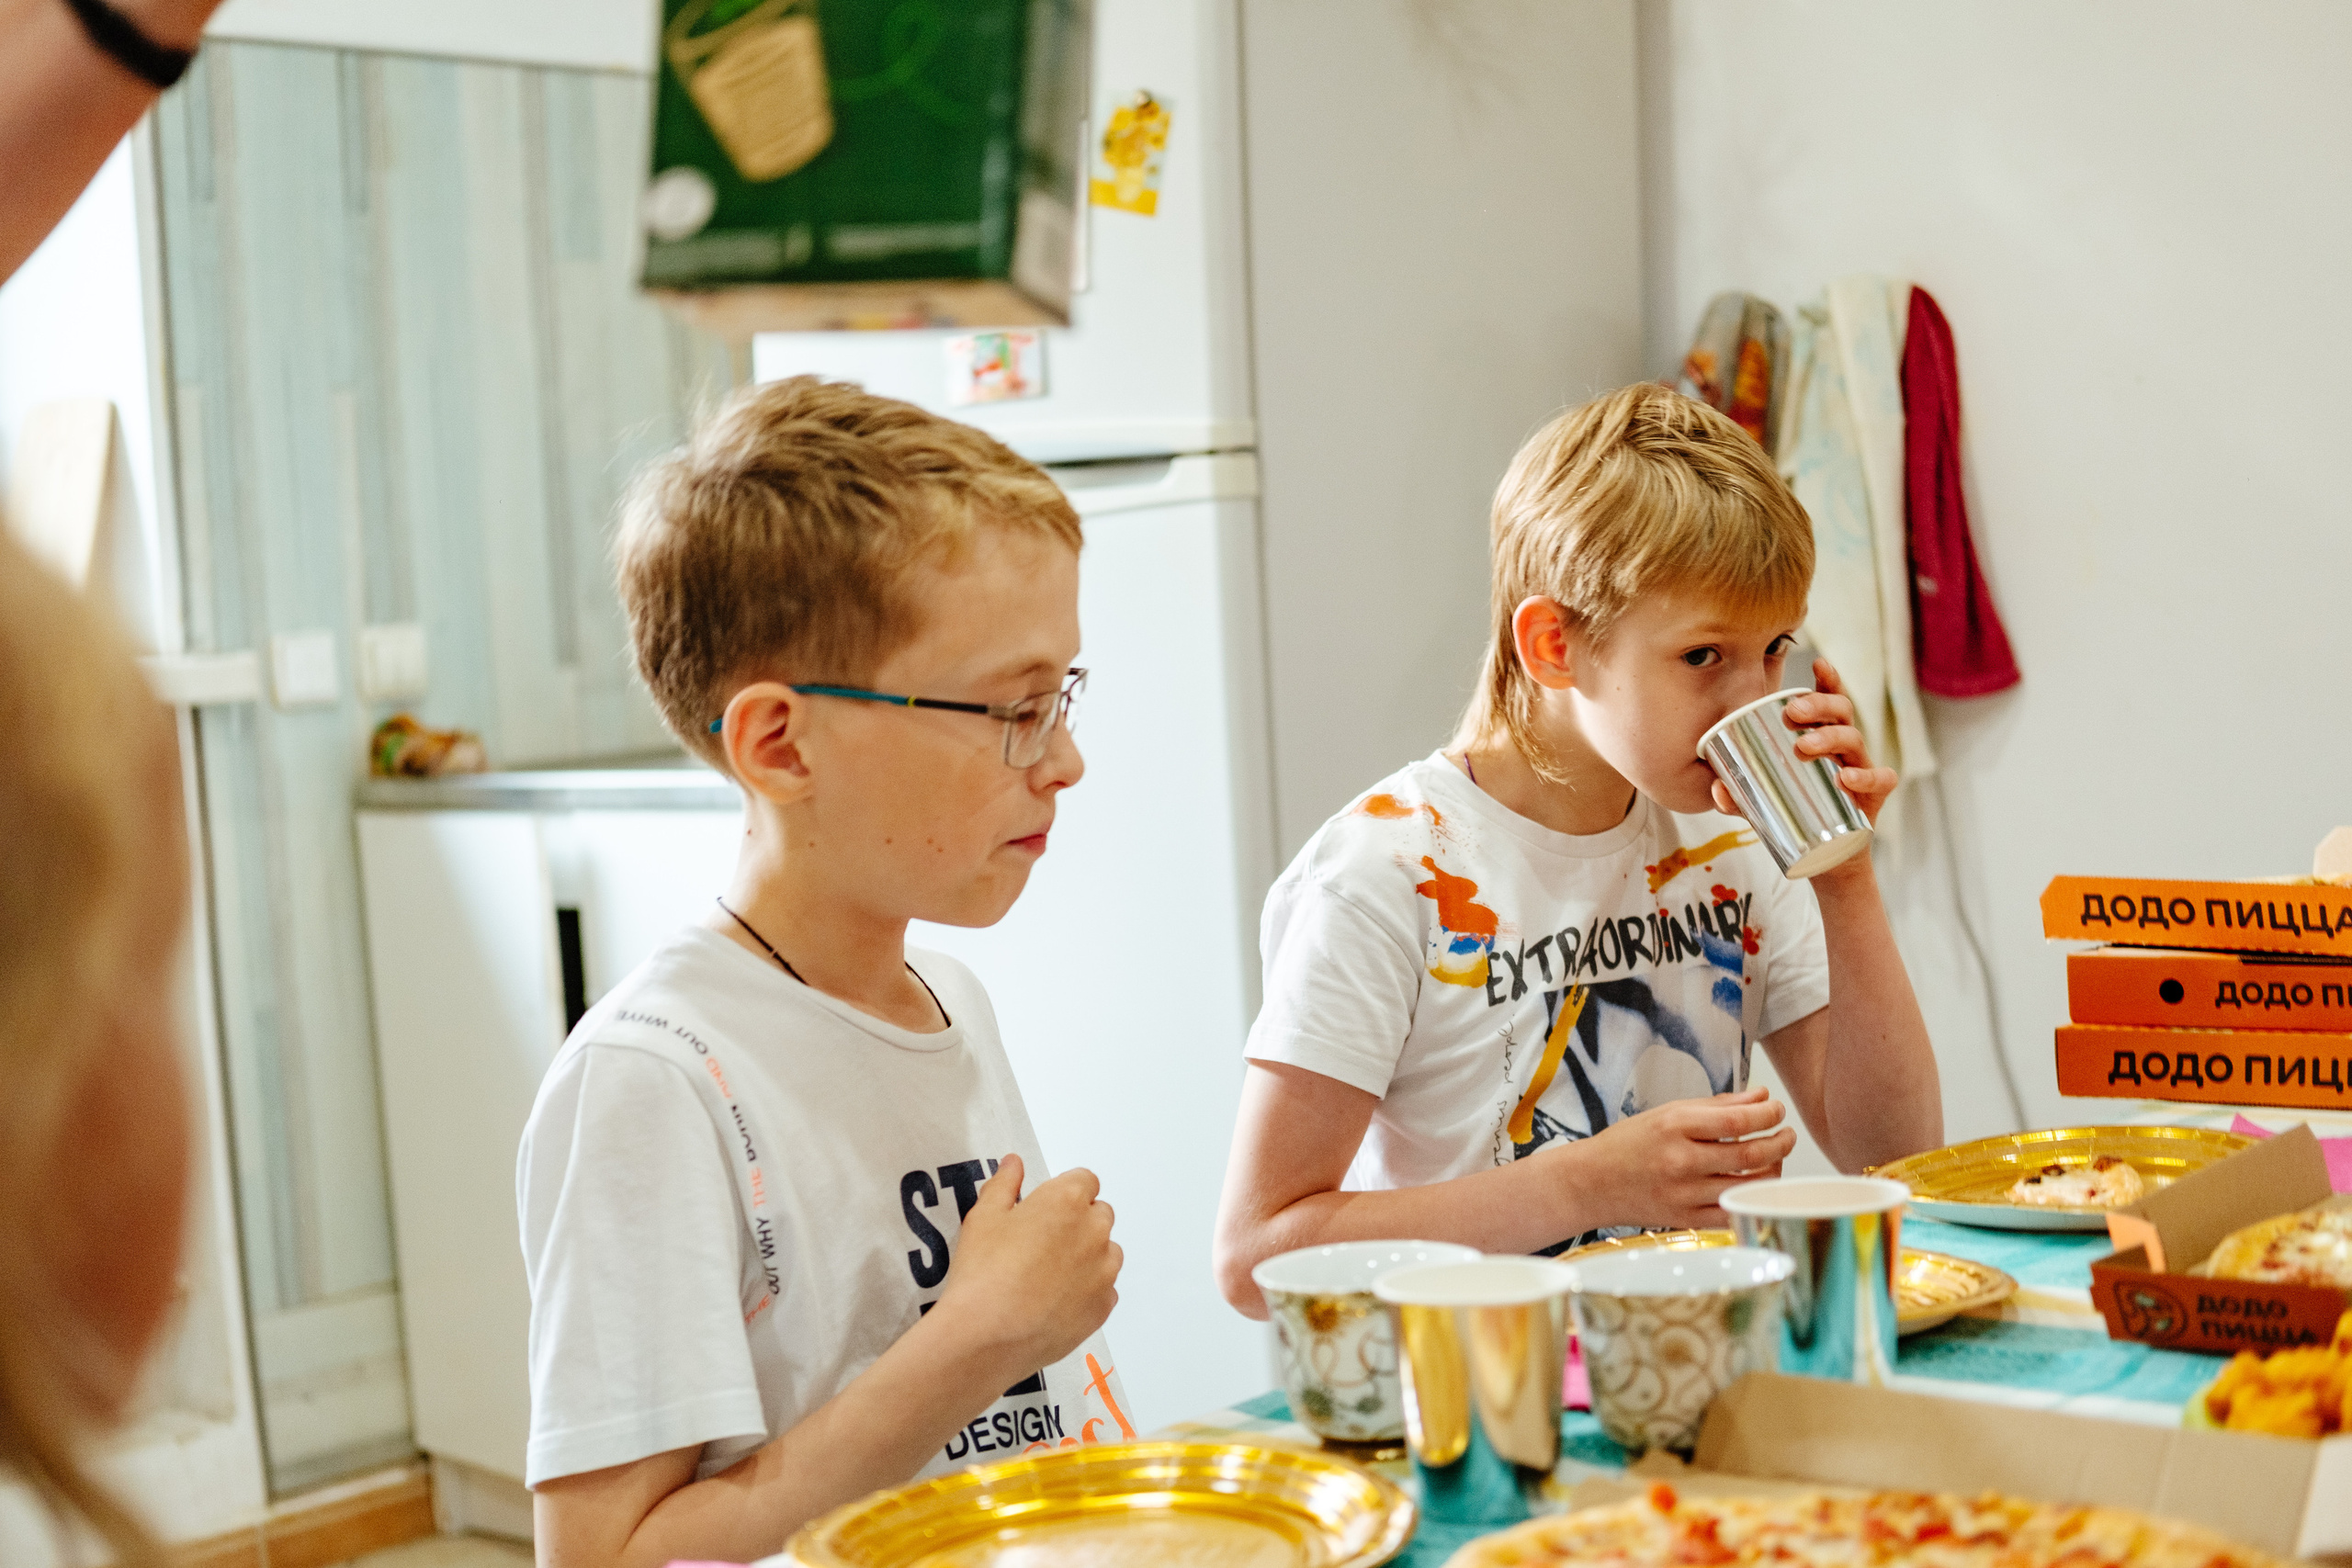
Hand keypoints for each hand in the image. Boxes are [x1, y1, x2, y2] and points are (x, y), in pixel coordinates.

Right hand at [932, 1155, 1119, 1381]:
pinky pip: (1104, 1289)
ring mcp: (1104, 1272)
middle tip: (1040, 1244)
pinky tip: (1055, 1301)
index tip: (1043, 1210)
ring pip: (1106, 1253)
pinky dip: (1087, 1291)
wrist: (988, 1335)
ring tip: (1047, 1275)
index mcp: (1067, 1200)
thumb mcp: (983, 1217)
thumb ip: (1004, 1184)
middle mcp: (1095, 1231)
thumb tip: (1014, 1163)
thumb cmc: (983, 1270)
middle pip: (1099, 1214)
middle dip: (1077, 1222)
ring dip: (1087, 1256)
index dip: (1064, 1193)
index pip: (1085, 1181)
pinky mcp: (1103, 1307)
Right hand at [1571, 1089, 1793, 1228]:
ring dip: (1774, 1170)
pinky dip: (1753, 1199)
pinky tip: (1756, 1186)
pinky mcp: (1686, 1220)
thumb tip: (1760, 1097)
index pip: (1738, 1120)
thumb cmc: (1628, 1143)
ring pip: (1749, 1185)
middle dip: (1780, 1142)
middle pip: (1751, 1154)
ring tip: (1774, 1159)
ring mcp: (1684, 1194)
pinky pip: (1733, 1213)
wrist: (1591, 1183)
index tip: (1777, 1110)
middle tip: (1786, 1134)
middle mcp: (1681, 1161)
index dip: (1768, 1115)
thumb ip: (1717, 1105)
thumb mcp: (1668, 1112)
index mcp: (1675, 1127)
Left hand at [1709, 659, 1897, 826]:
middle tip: (1793, 714)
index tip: (1818, 663)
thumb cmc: (1793, 815)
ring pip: (1854, 740)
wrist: (1825, 858)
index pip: (1828, 701)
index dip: (1827, 680)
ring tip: (1805, 746)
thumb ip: (1738, 797)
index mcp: (1820, 737)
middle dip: (1818, 706)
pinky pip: (1880, 779)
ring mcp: (1861, 769)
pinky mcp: (1873, 797)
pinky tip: (1845, 778)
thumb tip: (1717, 789)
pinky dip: (1866, 777)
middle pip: (1840, 712)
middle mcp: (1843, 747)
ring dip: (1830, 737)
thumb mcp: (1761, 804)